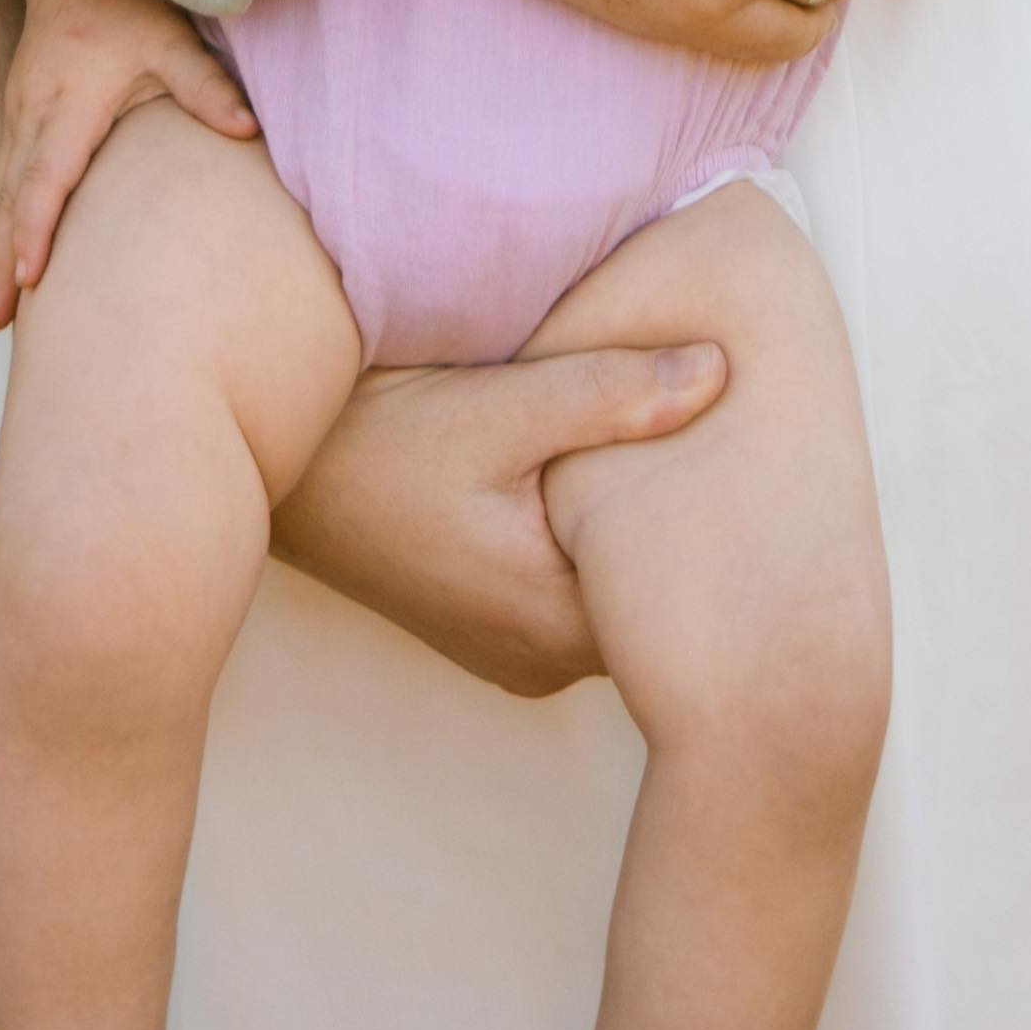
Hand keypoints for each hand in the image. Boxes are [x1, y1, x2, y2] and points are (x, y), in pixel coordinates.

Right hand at [0, 0, 258, 329]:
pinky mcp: (18, 116)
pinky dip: (3, 221)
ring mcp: (19, 116)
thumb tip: (248, 131)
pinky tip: (5, 258)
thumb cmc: (126, 3)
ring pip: (2, 192)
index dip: (36, 227)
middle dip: (3, 261)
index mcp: (70, 104)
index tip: (27, 275)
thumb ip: (206, 85)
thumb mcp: (171, 39)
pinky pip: (4, 178)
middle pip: (12, 199)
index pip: (47, 176)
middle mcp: (34, 116)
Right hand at [270, 340, 728, 695]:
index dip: (720, 521)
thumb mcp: (499, 408)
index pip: (683, 597)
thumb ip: (611, 395)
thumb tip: (720, 372)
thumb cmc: (377, 443)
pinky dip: (593, 535)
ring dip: (634, 526)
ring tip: (679, 444)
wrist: (277, 471)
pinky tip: (609, 471)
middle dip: (683, 519)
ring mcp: (516, 647)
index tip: (753, 453)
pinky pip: (576, 585)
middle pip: (651, 596)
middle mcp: (542, 658)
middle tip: (733, 437)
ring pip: (612, 588)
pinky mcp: (497, 623)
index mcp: (554, 625)